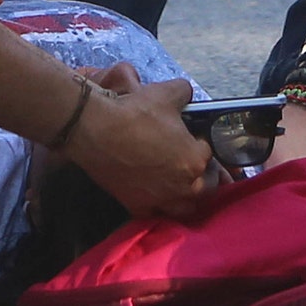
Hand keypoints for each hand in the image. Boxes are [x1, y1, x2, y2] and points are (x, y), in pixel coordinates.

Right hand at [65, 68, 209, 217]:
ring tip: (182, 185)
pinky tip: (155, 195)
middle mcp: (182, 186)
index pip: (210, 156)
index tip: (195, 140)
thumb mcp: (167, 93)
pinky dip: (159, 206)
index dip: (202, 145)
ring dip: (188, 197)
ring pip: (185, 208)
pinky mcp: (137, 206)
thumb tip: (185, 92)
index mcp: (194, 160)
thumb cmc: (134, 113)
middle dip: (205, 176)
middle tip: (195, 164)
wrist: (96, 130)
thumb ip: (184, 92)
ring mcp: (160, 200)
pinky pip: (156, 213)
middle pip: (206, 188)